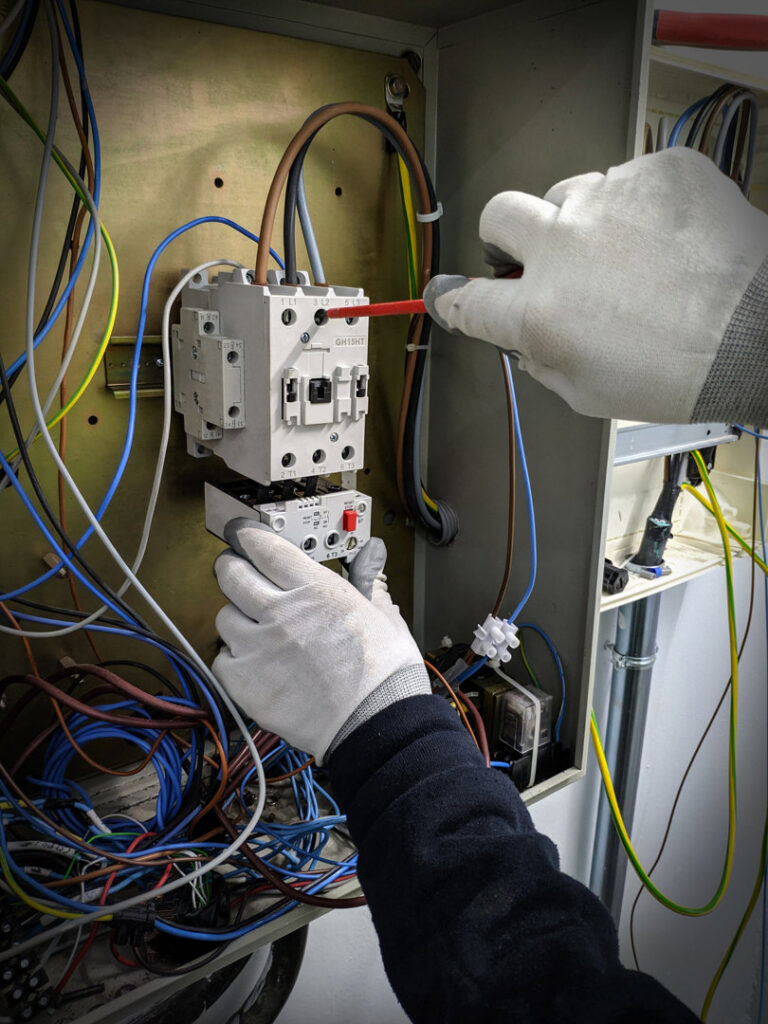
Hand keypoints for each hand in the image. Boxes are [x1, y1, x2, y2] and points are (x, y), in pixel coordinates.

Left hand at [212, 523, 429, 763]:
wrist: (376, 723)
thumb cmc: (384, 674)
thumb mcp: (384, 615)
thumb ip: (368, 580)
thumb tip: (372, 555)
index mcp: (315, 588)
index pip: (263, 546)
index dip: (247, 536)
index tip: (241, 534)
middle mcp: (280, 611)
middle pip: (231, 574)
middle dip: (232, 568)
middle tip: (239, 573)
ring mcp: (258, 647)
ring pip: (224, 616)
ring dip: (236, 618)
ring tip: (256, 630)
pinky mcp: (245, 682)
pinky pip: (222, 659)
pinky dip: (233, 659)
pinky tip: (254, 664)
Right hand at [424, 148, 767, 425]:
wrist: (757, 334)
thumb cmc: (681, 372)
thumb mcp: (587, 393)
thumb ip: (541, 360)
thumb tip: (524, 335)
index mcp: (540, 312)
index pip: (467, 300)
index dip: (452, 299)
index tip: (448, 294)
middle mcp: (562, 246)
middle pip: (498, 215)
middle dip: (503, 235)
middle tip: (530, 251)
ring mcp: (608, 199)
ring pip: (567, 192)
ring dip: (580, 221)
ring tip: (626, 253)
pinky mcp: (656, 171)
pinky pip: (627, 181)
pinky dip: (637, 208)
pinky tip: (666, 240)